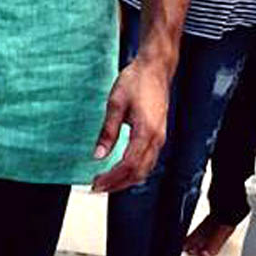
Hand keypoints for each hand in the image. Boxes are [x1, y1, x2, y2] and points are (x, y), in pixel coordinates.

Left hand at [91, 52, 170, 193]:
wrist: (156, 67)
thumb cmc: (136, 80)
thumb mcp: (116, 103)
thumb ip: (108, 132)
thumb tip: (98, 155)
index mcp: (146, 132)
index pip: (128, 165)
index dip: (111, 178)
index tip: (95, 183)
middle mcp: (157, 138)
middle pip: (138, 173)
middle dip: (117, 184)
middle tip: (96, 187)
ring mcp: (161, 137)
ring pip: (146, 169)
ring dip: (126, 180)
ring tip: (107, 182)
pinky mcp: (160, 134)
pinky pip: (149, 160)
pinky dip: (135, 170)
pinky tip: (122, 169)